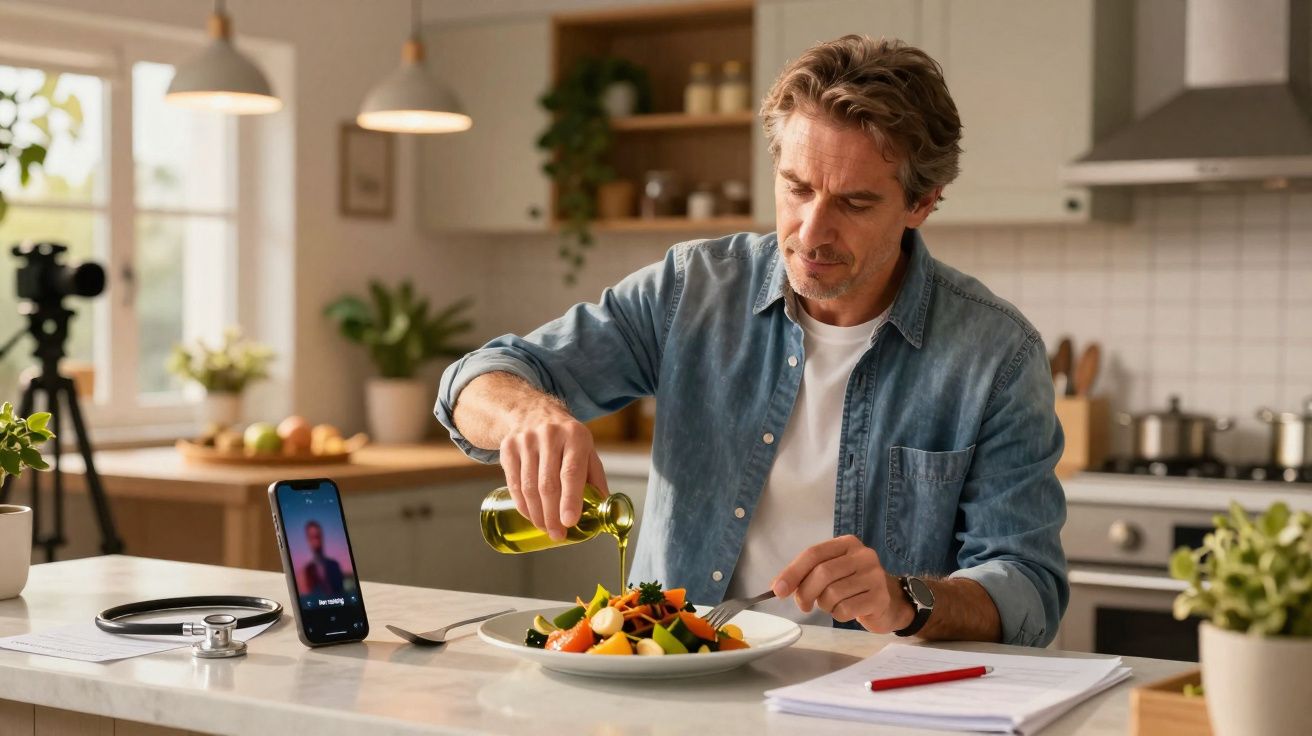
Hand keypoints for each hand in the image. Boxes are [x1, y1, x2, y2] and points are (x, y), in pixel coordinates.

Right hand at [498, 406, 608, 540]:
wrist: (532, 412)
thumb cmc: (566, 438)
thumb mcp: (587, 449)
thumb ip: (595, 478)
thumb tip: (603, 511)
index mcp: (575, 436)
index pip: (571, 472)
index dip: (570, 500)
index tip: (569, 522)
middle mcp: (550, 436)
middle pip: (548, 484)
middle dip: (552, 515)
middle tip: (557, 534)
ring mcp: (526, 441)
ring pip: (529, 487)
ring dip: (537, 514)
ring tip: (545, 528)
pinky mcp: (508, 448)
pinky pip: (513, 483)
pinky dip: (522, 505)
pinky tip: (531, 515)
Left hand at [771, 535, 914, 632]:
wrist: (888, 602)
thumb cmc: (852, 586)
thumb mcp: (830, 573)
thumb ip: (805, 575)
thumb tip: (777, 587)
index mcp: (847, 543)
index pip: (814, 553)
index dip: (793, 572)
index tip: (777, 590)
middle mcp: (863, 555)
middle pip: (822, 573)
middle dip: (805, 592)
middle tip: (803, 605)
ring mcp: (874, 576)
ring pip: (833, 594)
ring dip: (824, 605)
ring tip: (832, 604)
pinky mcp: (880, 598)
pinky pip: (845, 609)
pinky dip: (838, 615)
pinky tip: (845, 611)